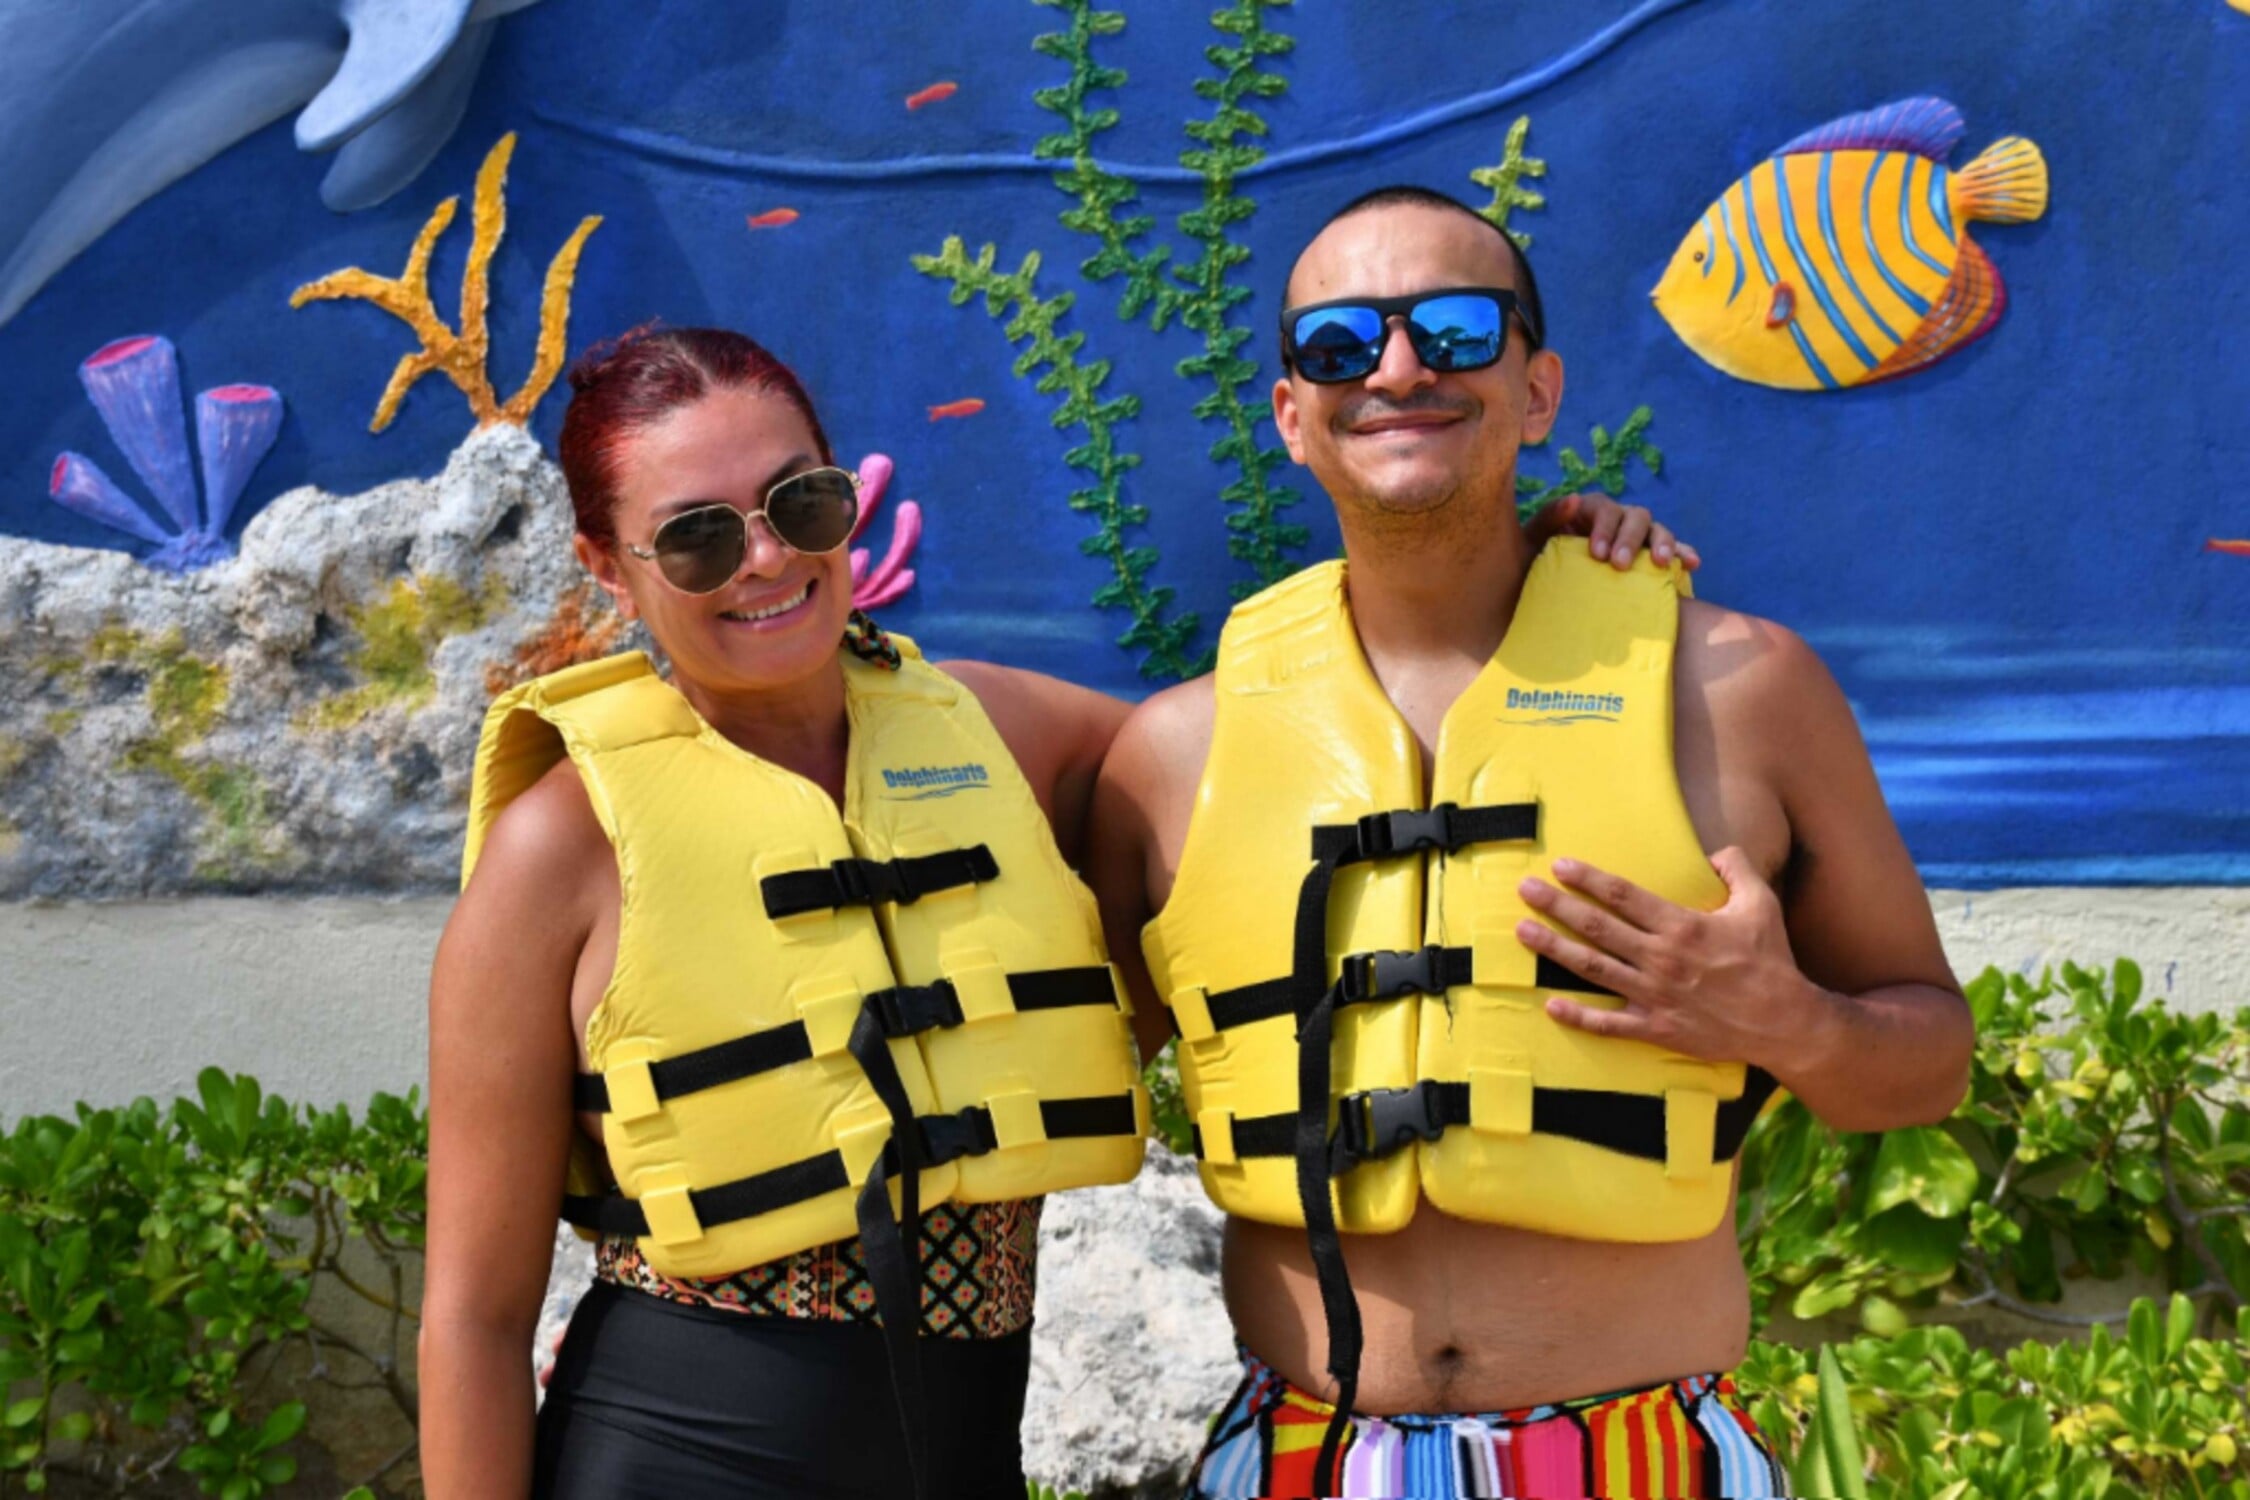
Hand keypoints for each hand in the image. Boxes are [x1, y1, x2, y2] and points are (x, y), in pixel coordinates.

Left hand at [1514, 848, 1834, 1072]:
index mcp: (1682, 926)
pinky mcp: (1656, 1028)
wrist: (1784, 1022)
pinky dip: (1579, 1017)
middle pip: (1598, 928)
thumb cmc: (1771, 961)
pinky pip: (1610, 1024)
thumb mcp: (1762, 904)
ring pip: (1593, 969)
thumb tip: (1718, 850)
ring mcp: (1655, 996)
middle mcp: (1661, 959)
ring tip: (1522, 933)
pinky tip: (1551, 1005)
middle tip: (1524, 890)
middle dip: (1557, 906)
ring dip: (1555, 950)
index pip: (1624, 896)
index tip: (1560, 865)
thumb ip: (1738, 869)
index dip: (1589, 879)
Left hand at [1525, 492, 1699, 571]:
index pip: (1604, 509)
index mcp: (1590, 511)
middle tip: (1620, 565)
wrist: (1544, 595)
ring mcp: (1636, 539)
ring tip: (1662, 564)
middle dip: (1631, 539)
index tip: (1597, 554)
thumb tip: (1573, 498)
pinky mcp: (1650, 559)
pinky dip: (1683, 554)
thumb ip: (1548, 518)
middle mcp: (1618, 520)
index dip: (1604, 528)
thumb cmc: (1536, 566)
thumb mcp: (1532, 542)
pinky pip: (1672, 552)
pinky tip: (1693, 563)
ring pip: (1657, 530)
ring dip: (1663, 543)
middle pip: (1635, 517)